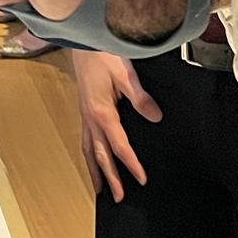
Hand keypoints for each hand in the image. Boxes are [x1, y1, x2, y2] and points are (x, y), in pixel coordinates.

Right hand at [74, 51, 162, 201]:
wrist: (82, 39)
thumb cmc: (102, 53)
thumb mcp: (125, 73)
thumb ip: (140, 97)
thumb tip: (155, 117)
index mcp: (102, 112)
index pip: (119, 146)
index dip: (131, 164)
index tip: (141, 179)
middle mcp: (91, 118)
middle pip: (101, 155)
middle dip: (110, 178)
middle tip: (119, 198)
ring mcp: (85, 115)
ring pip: (88, 150)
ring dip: (95, 171)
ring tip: (100, 189)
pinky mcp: (84, 110)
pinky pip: (85, 139)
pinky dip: (89, 155)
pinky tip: (92, 160)